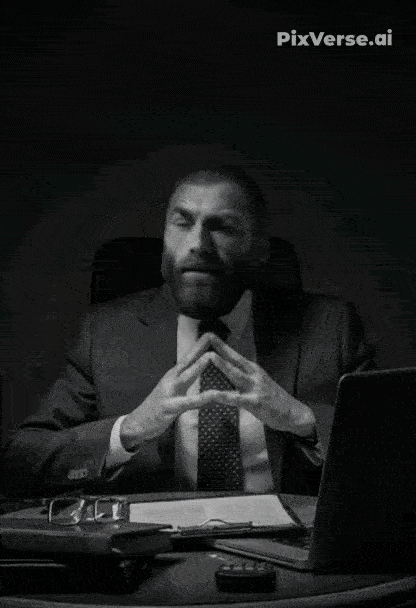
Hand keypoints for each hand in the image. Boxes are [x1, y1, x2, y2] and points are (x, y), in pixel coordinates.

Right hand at [120, 333, 242, 450]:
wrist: (136, 424)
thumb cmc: (157, 407)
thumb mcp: (172, 391)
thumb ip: (184, 381)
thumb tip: (197, 372)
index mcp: (173, 376)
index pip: (188, 358)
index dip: (198, 346)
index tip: (210, 333)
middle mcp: (171, 380)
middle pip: (187, 361)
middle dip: (199, 347)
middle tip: (211, 334)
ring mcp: (169, 393)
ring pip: (186, 377)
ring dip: (199, 366)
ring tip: (211, 356)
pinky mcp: (170, 407)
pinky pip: (189, 402)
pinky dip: (202, 398)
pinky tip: (213, 395)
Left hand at [202, 334, 315, 436]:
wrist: (294, 414)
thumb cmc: (274, 400)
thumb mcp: (258, 383)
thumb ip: (244, 377)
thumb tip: (227, 371)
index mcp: (253, 370)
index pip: (235, 355)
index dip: (222, 345)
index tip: (209, 335)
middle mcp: (254, 375)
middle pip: (234, 359)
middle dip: (221, 347)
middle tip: (208, 336)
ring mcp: (255, 388)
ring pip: (236, 374)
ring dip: (223, 365)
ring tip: (210, 356)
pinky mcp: (256, 402)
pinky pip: (237, 399)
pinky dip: (224, 396)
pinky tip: (214, 395)